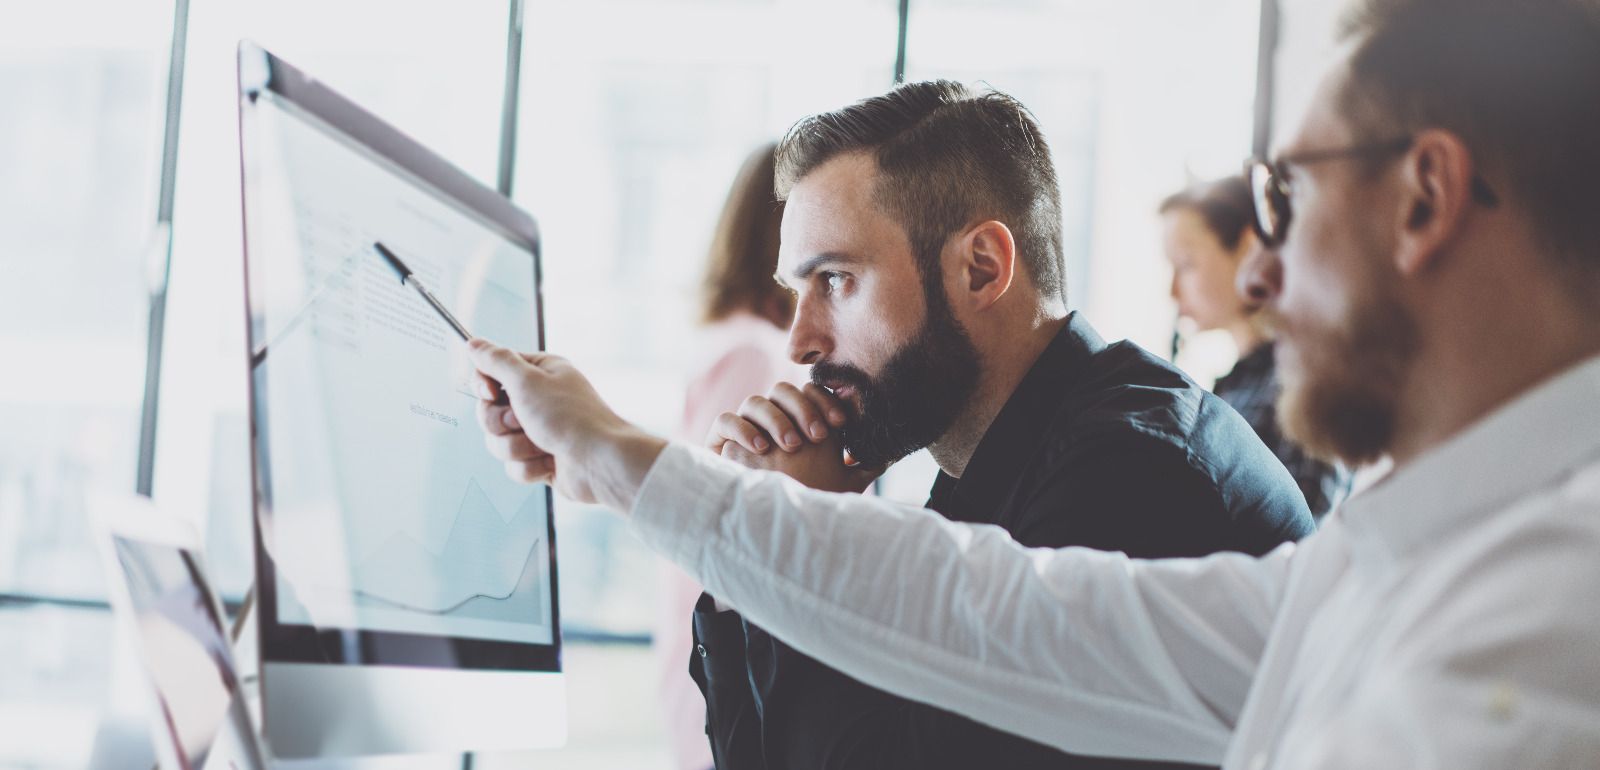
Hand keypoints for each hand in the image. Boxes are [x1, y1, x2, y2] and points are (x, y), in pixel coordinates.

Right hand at [468, 338, 664, 509]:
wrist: (599, 462)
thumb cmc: (569, 417)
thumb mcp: (527, 381)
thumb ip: (496, 361)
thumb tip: (473, 343)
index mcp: (539, 373)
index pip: (492, 372)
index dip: (484, 386)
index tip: (491, 393)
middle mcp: (539, 399)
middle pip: (489, 411)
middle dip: (500, 423)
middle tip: (522, 421)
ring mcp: (540, 432)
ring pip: (498, 442)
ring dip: (516, 447)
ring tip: (542, 445)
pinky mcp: (541, 460)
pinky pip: (514, 466)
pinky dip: (529, 467)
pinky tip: (550, 463)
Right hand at [707, 383, 879, 492]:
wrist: (762, 527)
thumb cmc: (806, 503)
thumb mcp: (840, 484)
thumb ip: (862, 467)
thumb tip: (891, 454)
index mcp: (796, 419)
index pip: (809, 392)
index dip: (824, 401)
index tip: (841, 424)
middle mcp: (770, 418)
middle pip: (782, 390)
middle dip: (802, 408)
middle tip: (817, 436)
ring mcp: (744, 426)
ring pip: (754, 401)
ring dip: (776, 419)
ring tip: (792, 445)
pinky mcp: (719, 441)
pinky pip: (726, 420)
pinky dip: (743, 429)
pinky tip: (761, 448)